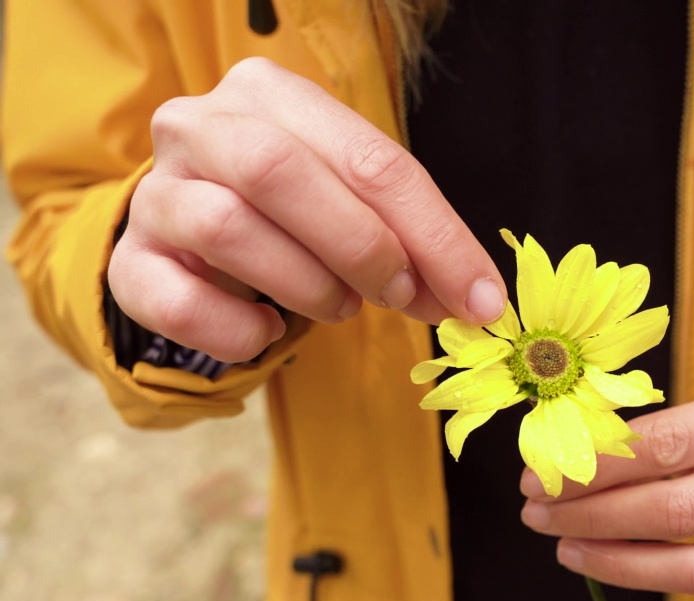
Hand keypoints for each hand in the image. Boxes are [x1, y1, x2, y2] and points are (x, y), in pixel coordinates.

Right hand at [109, 57, 506, 362]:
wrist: (191, 232)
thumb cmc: (292, 210)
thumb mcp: (356, 202)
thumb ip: (411, 239)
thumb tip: (476, 300)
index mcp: (272, 94)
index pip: (370, 159)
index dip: (436, 236)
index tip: (480, 298)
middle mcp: (200, 126)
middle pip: (282, 173)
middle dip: (363, 247)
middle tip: (401, 297)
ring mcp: (157, 191)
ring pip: (228, 228)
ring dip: (307, 285)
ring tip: (340, 308)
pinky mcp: (130, 261)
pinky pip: (179, 301)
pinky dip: (238, 328)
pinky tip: (268, 330)